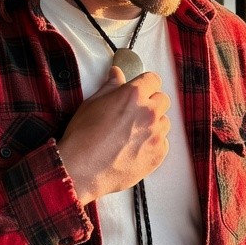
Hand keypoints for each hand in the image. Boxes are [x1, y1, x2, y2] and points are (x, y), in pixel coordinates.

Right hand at [58, 66, 170, 205]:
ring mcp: (156, 135)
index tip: (140, 90)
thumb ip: (110, 86)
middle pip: (162, 100)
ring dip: (153, 124)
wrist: (81, 170)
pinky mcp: (158, 155)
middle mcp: (149, 113)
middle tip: (133, 113)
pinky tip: (134, 148)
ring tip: (132, 134)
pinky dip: (152, 144)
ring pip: (164, 122)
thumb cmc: (83, 137)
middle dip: (151, 103)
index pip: (153, 80)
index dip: (145, 84)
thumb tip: (117, 74)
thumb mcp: (92, 104)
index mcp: (133, 95)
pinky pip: (163, 143)